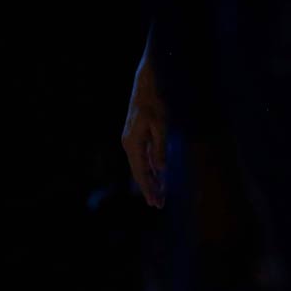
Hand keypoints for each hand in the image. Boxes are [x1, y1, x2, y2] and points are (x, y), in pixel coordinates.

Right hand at [121, 58, 167, 207]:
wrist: (146, 85)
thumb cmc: (155, 103)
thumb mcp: (161, 125)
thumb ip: (161, 147)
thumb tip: (161, 169)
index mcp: (133, 144)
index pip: (141, 172)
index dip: (149, 188)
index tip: (155, 202)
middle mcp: (129, 145)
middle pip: (139, 172)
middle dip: (149, 189)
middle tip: (158, 205)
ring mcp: (132, 141)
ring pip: (141, 166)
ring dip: (150, 180)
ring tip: (159, 195)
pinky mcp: (137, 137)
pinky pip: (144, 157)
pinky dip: (151, 168)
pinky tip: (158, 176)